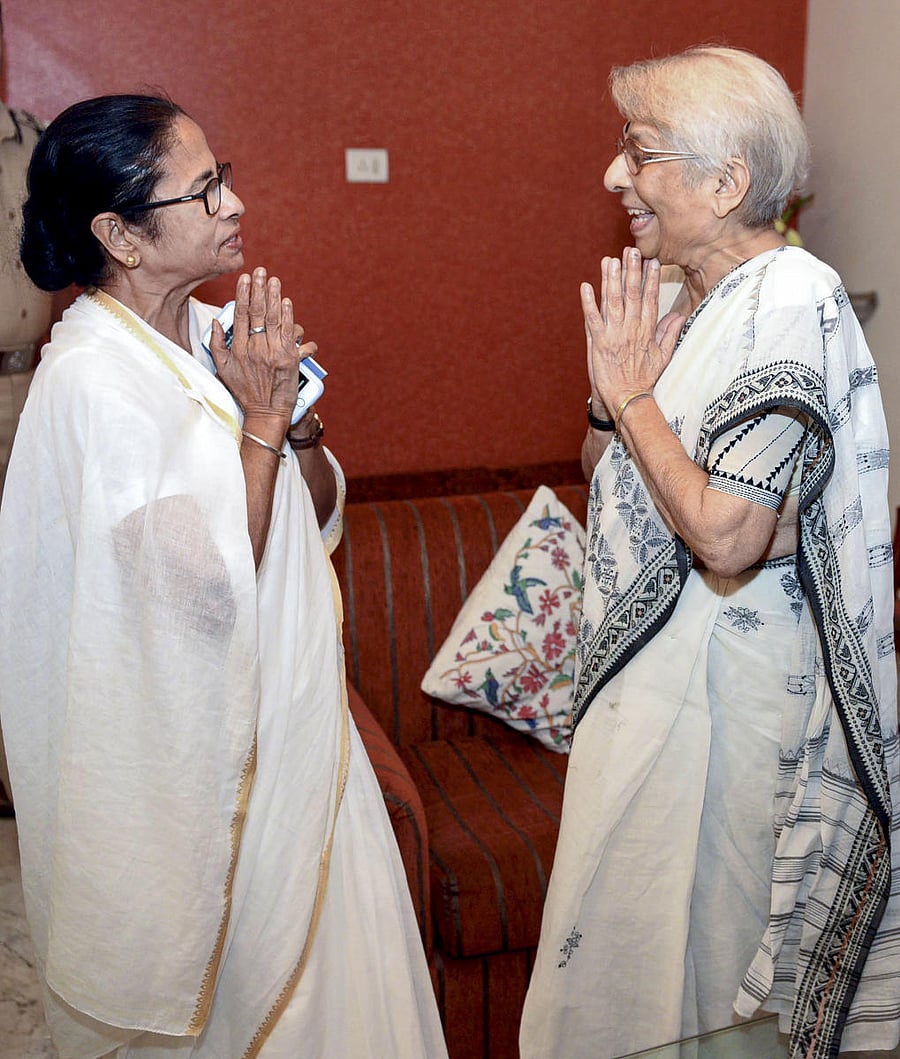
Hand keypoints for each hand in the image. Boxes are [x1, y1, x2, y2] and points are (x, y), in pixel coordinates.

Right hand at [208, 266, 316, 422]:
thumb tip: (216, 322)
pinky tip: (287, 303)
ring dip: (274, 297)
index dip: (243, 295)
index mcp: (238, 349)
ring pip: (273, 320)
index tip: (245, 279)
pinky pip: (288, 333)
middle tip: (261, 271)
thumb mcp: (223, 369)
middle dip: (259, 289)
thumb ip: (217, 345)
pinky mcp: (289, 359)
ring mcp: (272, 354)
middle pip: (257, 313)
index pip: (240, 315)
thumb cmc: (245, 392)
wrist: (266, 413)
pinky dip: (288, 317)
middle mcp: (255, 349)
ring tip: (274, 280)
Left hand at [582, 247, 683, 413]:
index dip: (651, 279)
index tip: (652, 261)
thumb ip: (670, 334)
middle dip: (632, 271)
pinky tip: (585, 286)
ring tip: (610, 260)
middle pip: (632, 294)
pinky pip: (592, 319)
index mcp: (647, 331)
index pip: (651, 299)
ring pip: (612, 301)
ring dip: (610, 280)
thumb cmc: (645, 380)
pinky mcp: (598, 343)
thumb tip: (679, 315)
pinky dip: (587, 303)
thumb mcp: (663, 357)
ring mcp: (614, 335)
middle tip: (631, 251)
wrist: (627, 399)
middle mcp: (631, 329)